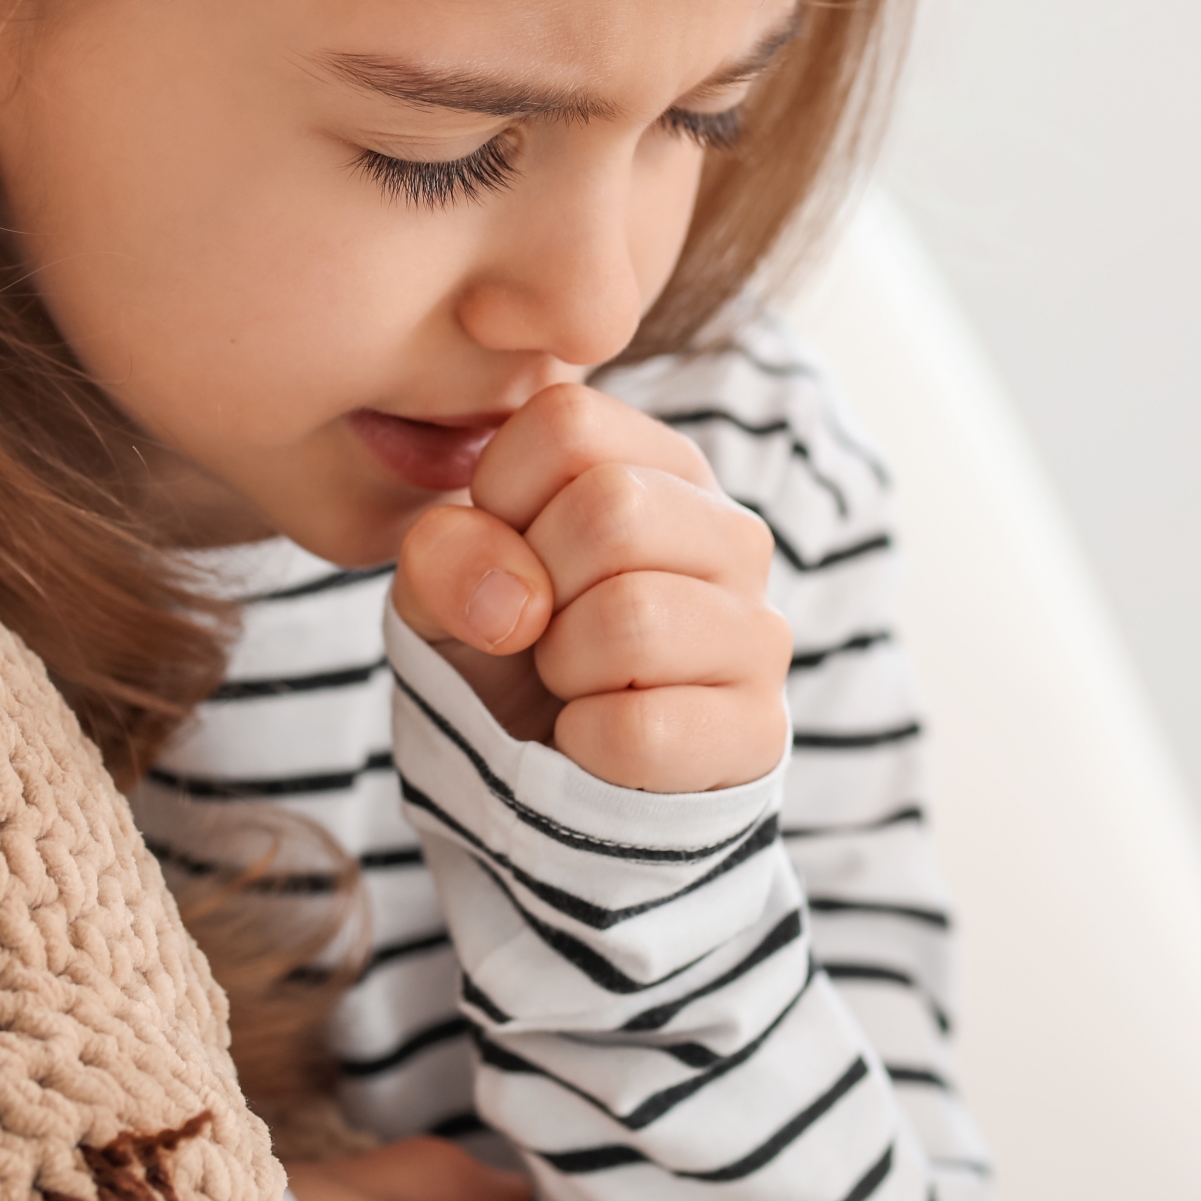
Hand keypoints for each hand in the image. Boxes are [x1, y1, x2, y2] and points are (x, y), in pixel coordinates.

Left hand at [391, 383, 789, 793]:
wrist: (545, 776)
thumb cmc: (503, 652)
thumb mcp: (442, 588)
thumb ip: (443, 556)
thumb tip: (513, 597)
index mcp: (659, 467)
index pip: (568, 423)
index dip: (501, 494)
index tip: (508, 551)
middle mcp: (731, 534)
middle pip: (610, 508)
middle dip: (536, 586)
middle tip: (539, 629)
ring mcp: (758, 632)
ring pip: (632, 618)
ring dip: (563, 667)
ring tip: (571, 680)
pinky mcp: (758, 731)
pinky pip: (641, 729)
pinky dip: (584, 745)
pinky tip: (593, 740)